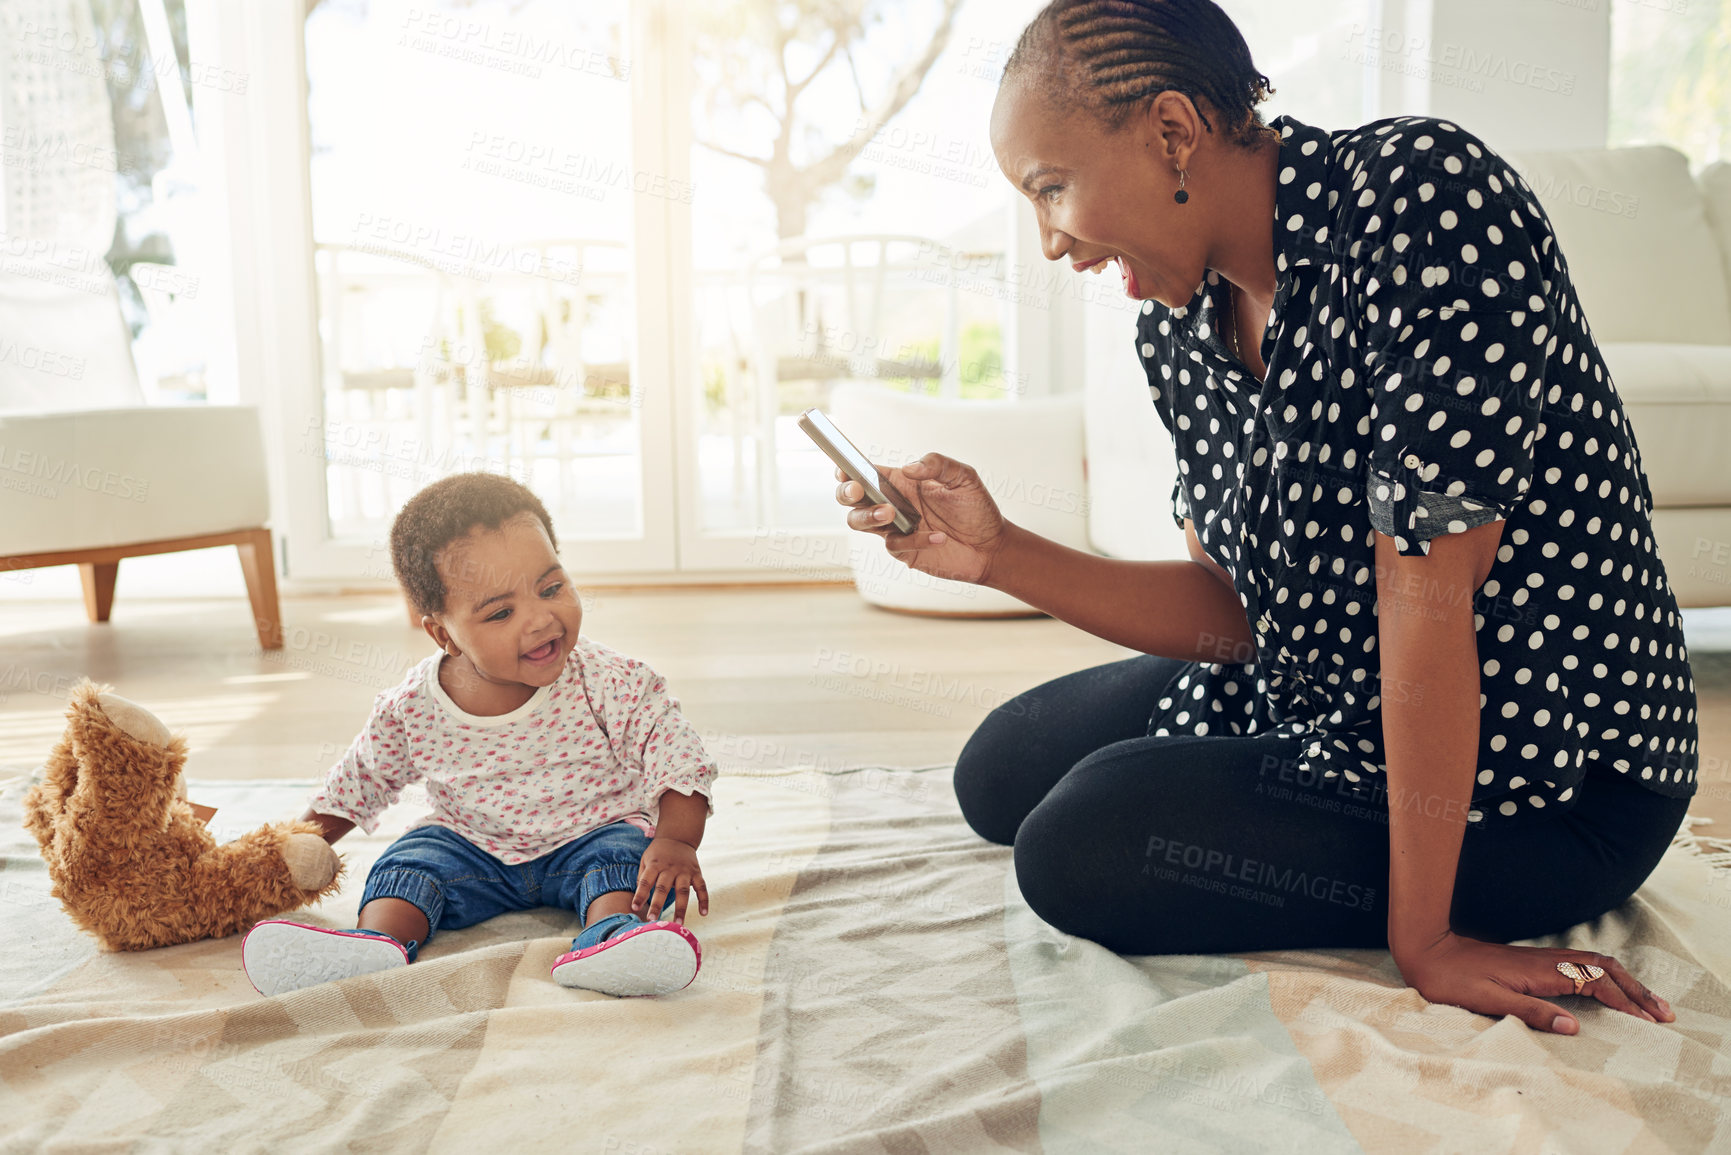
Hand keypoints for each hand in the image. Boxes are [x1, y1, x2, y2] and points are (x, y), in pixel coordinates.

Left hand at [633, 836, 707, 923]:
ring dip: (681, 908)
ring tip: (678, 924)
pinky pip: (702, 888)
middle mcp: (670, 868)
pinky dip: (704, 900)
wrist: (678, 837)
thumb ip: (642, 876)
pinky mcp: (697, 873)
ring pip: (683, 891)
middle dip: (657, 905)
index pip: (645, 881)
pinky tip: (703, 913)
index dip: (640, 894)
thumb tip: (638, 898)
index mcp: (655, 865)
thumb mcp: (646, 859)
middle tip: (652, 921)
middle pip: (663, 888)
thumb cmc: (658, 853)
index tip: (634, 908)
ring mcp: (685, 871)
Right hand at [833, 453, 1009, 584]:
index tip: (845, 470)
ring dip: (869, 516)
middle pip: (851, 499)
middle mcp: (892, 504)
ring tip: (890, 513)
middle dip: (846, 493)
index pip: (865, 472)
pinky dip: (915, 540)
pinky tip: (940, 537)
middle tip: (858, 491)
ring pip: (860, 522)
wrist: (992, 546)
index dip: (848, 469)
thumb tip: (908, 469)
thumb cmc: (977, 508)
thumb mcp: (963, 477)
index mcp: (901, 482)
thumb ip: (937, 464)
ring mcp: (895, 529)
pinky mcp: (904, 551)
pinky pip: (895, 544)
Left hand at [1396, 931, 1674, 1033]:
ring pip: (1594, 964)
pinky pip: (1580, 964)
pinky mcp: (1532, 961)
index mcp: (1540, 971)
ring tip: (1648, 1003)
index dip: (1625, 1002)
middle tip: (1665, 1014)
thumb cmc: (1452, 978)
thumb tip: (1574, 1027)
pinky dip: (1605, 976)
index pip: (1595, 983)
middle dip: (1637, 991)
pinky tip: (1610, 986)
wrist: (1427, 948)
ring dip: (1625, 982)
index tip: (1649, 1021)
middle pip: (1604, 969)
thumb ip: (1530, 1012)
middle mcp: (1545, 960)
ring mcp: (1540, 958)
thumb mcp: (1487, 1001)